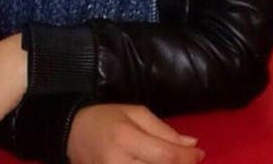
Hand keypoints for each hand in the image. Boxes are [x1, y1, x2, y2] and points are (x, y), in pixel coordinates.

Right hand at [67, 104, 204, 163]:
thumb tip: (192, 145)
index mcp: (125, 138)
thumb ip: (163, 130)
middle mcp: (118, 163)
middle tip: (187, 161)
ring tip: (171, 162)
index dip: (188, 158)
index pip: (165, 156)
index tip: (200, 154)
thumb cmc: (105, 118)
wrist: (71, 132)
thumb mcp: (134, 113)